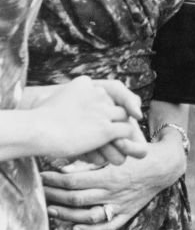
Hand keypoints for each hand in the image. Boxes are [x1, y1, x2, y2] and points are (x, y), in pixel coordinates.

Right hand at [25, 77, 147, 163]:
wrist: (34, 130)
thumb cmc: (36, 119)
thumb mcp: (52, 98)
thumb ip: (67, 97)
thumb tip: (54, 100)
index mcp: (85, 83)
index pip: (105, 92)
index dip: (105, 106)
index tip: (99, 117)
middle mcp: (98, 93)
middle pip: (115, 105)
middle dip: (114, 118)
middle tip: (110, 132)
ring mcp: (103, 111)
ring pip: (124, 117)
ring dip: (120, 129)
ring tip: (115, 141)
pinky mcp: (106, 128)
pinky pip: (126, 131)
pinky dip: (124, 140)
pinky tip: (117, 146)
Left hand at [41, 137, 185, 229]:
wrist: (166, 165)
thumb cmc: (141, 152)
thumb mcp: (120, 148)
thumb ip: (96, 156)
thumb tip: (69, 166)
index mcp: (110, 175)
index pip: (73, 181)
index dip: (54, 180)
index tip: (43, 175)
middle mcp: (113, 192)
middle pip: (75, 199)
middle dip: (54, 195)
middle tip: (41, 191)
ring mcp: (120, 205)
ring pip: (86, 215)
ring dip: (66, 214)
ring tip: (51, 209)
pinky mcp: (127, 212)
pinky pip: (106, 227)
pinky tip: (76, 228)